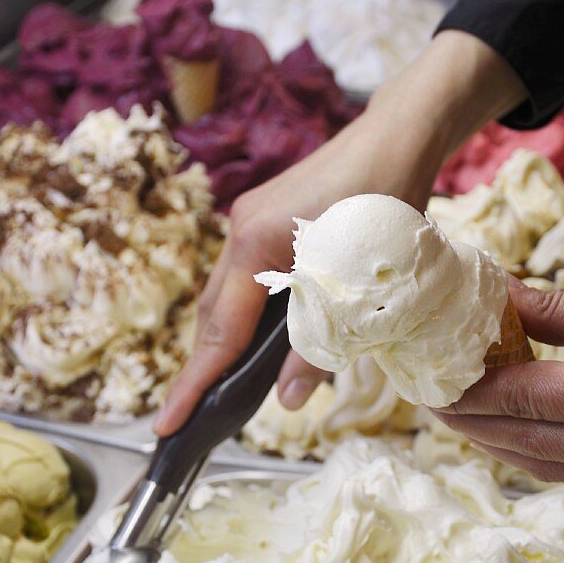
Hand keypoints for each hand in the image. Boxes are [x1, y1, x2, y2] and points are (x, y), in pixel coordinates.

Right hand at [155, 31, 524, 433]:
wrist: (397, 137)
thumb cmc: (385, 202)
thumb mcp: (356, 280)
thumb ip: (320, 342)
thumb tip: (288, 400)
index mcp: (254, 245)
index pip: (220, 333)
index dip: (193, 385)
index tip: (166, 426)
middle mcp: (239, 232)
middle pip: (214, 316)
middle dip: (204, 368)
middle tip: (194, 420)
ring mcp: (249, 221)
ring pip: (229, 297)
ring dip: (228, 341)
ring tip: (225, 387)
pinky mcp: (266, 219)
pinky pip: (246, 279)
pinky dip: (249, 314)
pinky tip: (264, 336)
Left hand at [435, 251, 563, 483]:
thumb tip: (503, 304)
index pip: (530, 401)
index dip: (476, 392)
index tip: (435, 378)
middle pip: (537, 445)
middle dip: (476, 425)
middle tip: (433, 401)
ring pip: (561, 469)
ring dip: (506, 446)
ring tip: (465, 419)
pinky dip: (546, 452)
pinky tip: (522, 431)